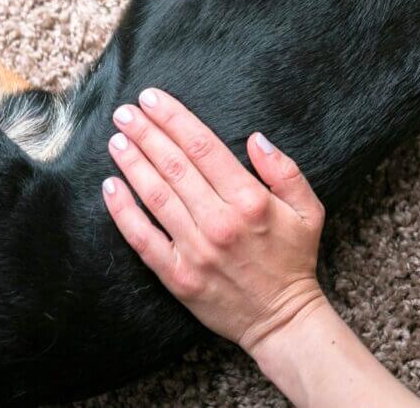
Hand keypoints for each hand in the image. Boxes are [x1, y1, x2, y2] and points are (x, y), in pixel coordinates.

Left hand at [102, 89, 327, 354]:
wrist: (282, 320)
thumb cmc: (294, 260)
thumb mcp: (309, 209)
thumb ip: (284, 170)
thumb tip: (255, 138)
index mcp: (250, 200)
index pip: (203, 147)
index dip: (174, 118)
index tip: (152, 99)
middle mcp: (219, 221)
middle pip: (174, 165)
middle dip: (146, 133)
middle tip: (125, 111)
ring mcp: (195, 250)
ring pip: (156, 196)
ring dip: (133, 164)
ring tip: (116, 140)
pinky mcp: (178, 276)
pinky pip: (143, 239)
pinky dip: (124, 212)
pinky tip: (111, 188)